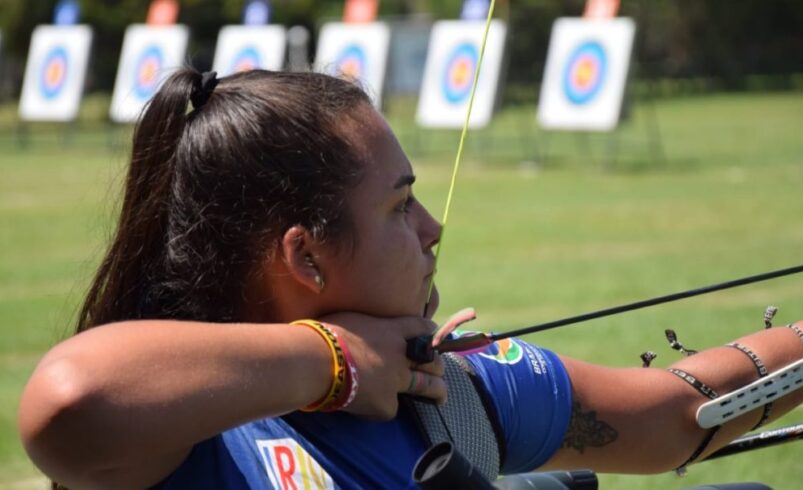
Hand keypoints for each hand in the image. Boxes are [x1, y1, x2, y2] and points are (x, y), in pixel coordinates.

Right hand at [322, 313, 446, 419]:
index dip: (431, 333)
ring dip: (437, 391)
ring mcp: (396, 380)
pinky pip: (391, 409)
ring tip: (441, 396)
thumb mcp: (351, 319)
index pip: (422, 328)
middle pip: (433, 360)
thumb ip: (366, 327)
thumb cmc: (324, 334)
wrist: (315, 360)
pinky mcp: (386, 404)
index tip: (433, 337)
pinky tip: (369, 408)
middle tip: (438, 370)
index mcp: (391, 330)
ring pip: (428, 387)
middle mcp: (400, 355)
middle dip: (438, 366)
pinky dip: (382, 409)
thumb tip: (359, 330)